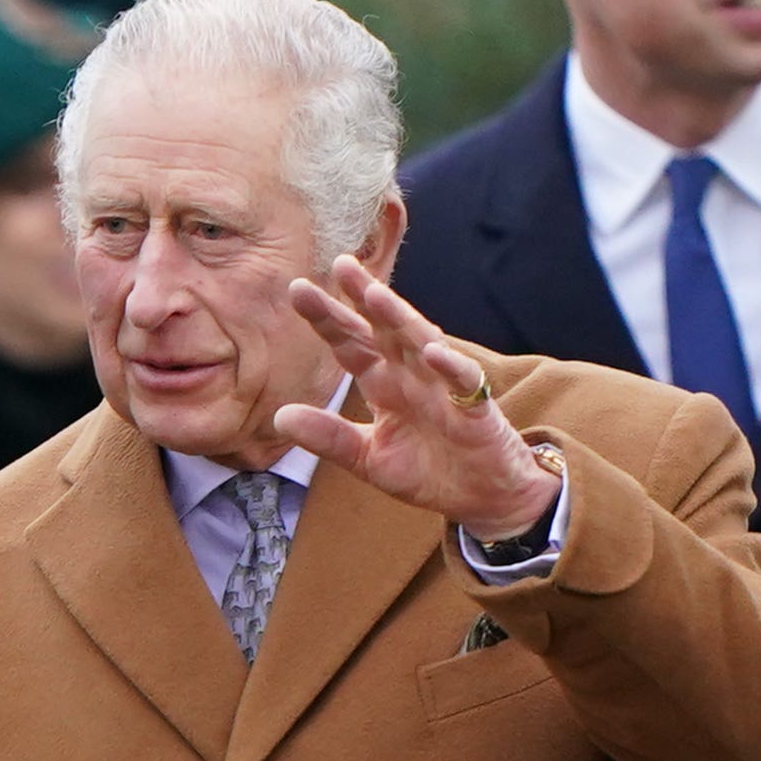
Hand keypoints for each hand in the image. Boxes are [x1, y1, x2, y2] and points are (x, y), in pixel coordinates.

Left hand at [276, 255, 565, 550]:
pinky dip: (451, 367)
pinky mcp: (476, 409)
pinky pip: (464, 382)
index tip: (298, 290)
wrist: (481, 497)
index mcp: (384, 385)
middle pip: (383, 330)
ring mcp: (444, 388)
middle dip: (362, 298)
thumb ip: (329, 438)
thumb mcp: (368, 460)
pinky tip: (433, 351)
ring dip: (400, 320)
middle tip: (341, 264)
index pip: (351, 344)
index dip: (327, 319)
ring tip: (376, 294)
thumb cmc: (427, 471)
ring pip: (421, 343)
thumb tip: (279, 417)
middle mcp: (412, 376)